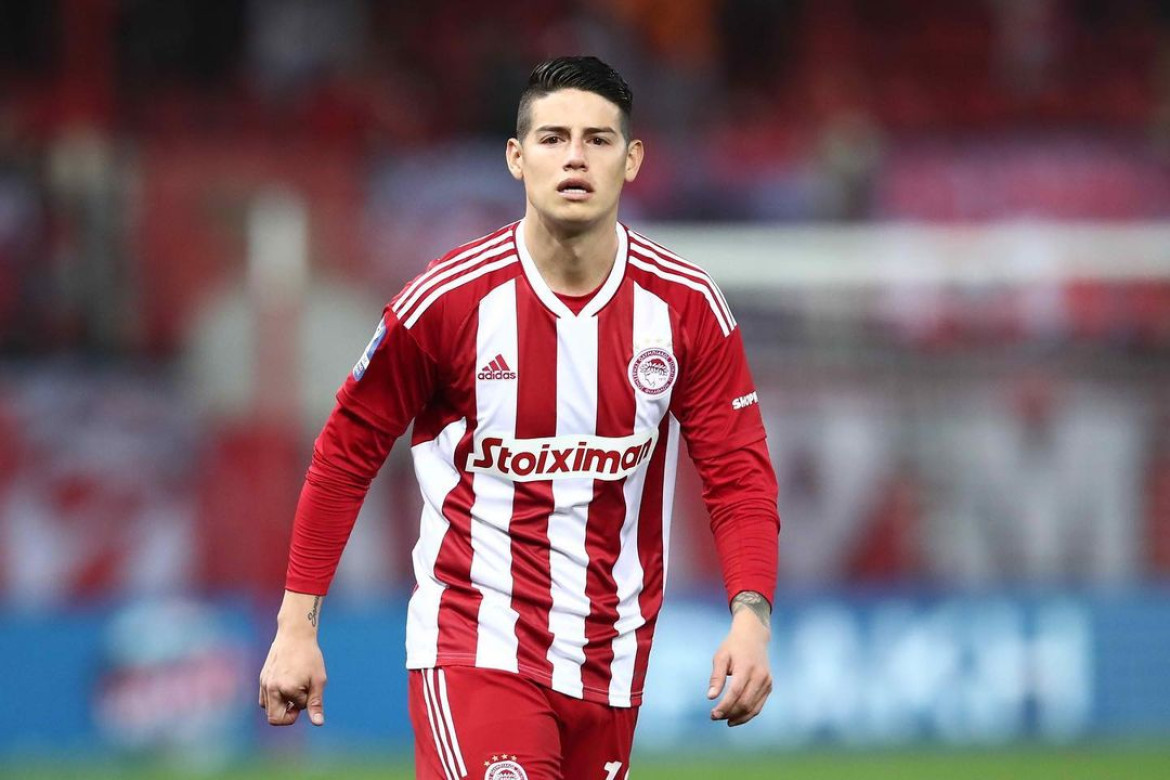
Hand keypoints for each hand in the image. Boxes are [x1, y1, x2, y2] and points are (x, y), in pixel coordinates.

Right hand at [258, 592, 327, 725]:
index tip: (308, 691)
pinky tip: (285, 685)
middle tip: (298, 700)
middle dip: (287, 715)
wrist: (295, 634)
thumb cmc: (310, 657)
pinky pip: (264, 698)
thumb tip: (318, 723)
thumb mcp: (318, 680)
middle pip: (273, 719)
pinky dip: (274, 698)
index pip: (297, 708)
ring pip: (267, 708)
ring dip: (280, 706)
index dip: (305, 702)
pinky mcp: (262, 678)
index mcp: (286, 689)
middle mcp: (271, 688)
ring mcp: (264, 683)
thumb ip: (316, 703)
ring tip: (292, 691)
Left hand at [707, 597, 772, 726]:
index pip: (735, 693)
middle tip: (715, 717)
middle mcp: (760, 676)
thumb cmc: (733, 646)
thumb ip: (716, 677)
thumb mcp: (720, 657)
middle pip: (745, 703)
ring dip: (738, 717)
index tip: (713, 714)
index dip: (724, 706)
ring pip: (753, 708)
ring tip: (725, 720)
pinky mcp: (769, 686)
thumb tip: (711, 697)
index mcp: (746, 667)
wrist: (754, 637)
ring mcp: (767, 682)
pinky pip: (759, 705)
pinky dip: (748, 714)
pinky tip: (736, 717)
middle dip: (729, 713)